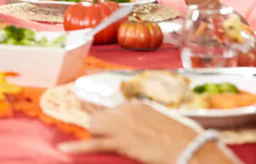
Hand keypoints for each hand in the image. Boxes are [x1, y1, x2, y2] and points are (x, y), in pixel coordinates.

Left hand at [59, 102, 217, 163]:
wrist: (191, 149)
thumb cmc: (183, 140)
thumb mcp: (164, 125)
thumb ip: (148, 123)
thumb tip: (145, 131)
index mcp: (137, 106)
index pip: (112, 111)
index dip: (110, 123)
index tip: (109, 128)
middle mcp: (126, 111)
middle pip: (99, 118)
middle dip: (101, 130)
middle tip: (112, 142)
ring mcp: (122, 125)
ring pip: (94, 127)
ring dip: (96, 137)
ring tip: (109, 145)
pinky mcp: (121, 141)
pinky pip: (93, 144)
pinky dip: (77, 147)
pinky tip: (64, 148)